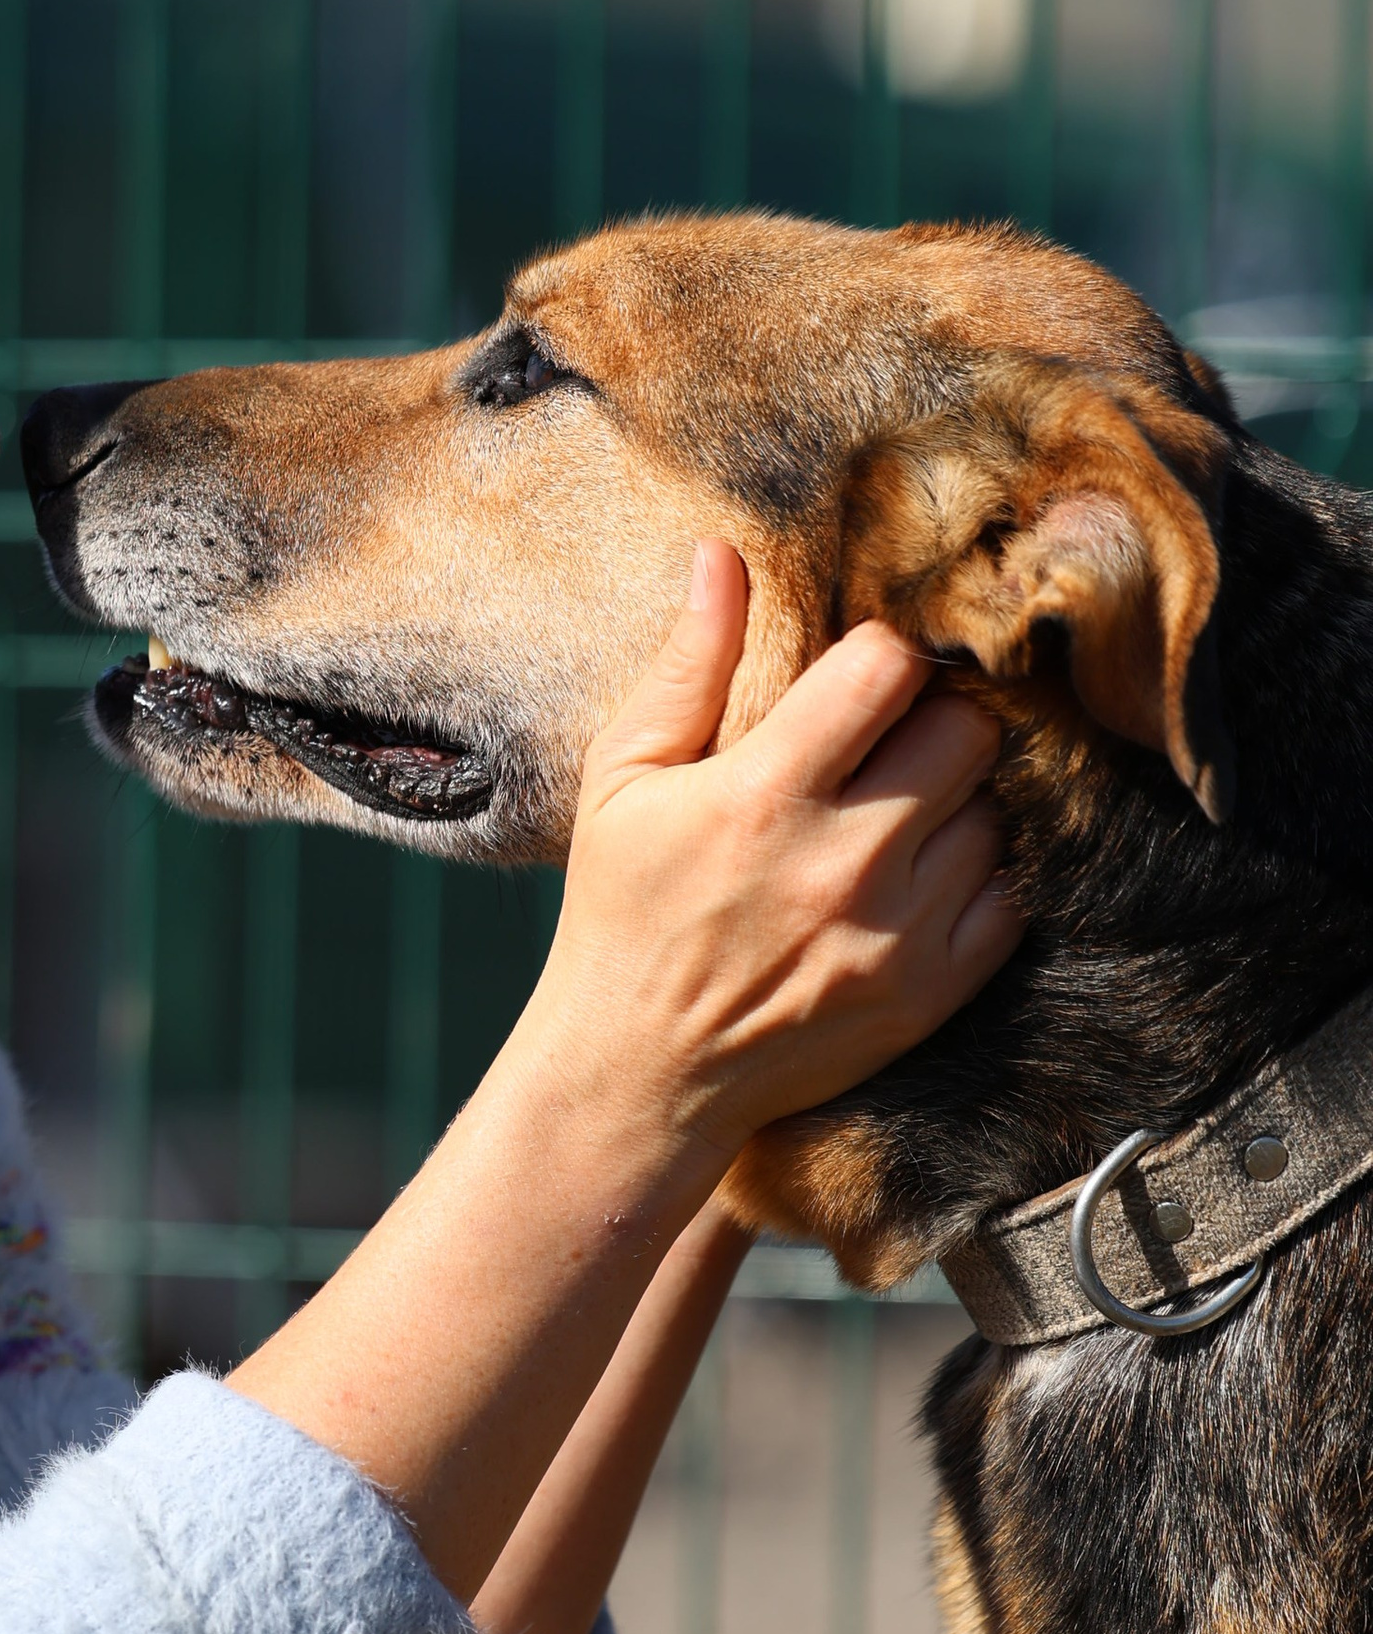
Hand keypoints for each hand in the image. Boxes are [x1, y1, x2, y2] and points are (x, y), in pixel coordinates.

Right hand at [529, 544, 1018, 1167]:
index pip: (889, 668)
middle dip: (931, 727)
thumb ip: (686, 666)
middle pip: (966, 733)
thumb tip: (723, 555)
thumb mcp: (623, 780)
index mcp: (764, 794)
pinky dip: (977, 882)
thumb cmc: (622, 916)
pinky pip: (1010, 900)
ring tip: (896, 823)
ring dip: (954, 807)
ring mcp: (895, 933)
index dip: (881, 660)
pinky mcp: (928, 993)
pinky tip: (919, 883)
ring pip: (993, 814)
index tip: (857, 685)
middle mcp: (842, 860)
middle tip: (888, 751)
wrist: (639, 1078)